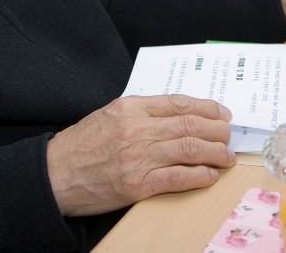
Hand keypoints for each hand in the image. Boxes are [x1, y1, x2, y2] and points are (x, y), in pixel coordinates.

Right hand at [46, 94, 234, 215]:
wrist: (55, 174)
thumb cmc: (82, 145)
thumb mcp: (109, 115)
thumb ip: (141, 112)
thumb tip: (178, 113)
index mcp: (131, 108)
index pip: (178, 103)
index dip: (207, 108)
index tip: (223, 114)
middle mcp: (137, 129)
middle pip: (190, 124)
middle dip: (217, 131)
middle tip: (230, 136)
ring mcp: (138, 157)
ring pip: (190, 149)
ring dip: (215, 153)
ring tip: (227, 157)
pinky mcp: (138, 184)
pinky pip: (178, 177)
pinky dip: (200, 176)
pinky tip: (210, 175)